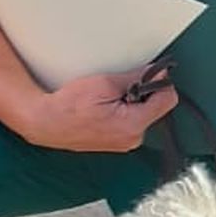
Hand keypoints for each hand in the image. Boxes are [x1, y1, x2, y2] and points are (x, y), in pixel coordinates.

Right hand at [12, 66, 178, 152]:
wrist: (47, 123)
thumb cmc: (70, 105)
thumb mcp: (106, 84)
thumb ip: (137, 79)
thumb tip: (159, 74)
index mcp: (133, 125)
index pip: (168, 100)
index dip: (161, 82)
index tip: (149, 73)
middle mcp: (133, 139)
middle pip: (156, 107)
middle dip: (144, 93)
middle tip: (118, 86)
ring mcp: (125, 144)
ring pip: (144, 114)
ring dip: (133, 101)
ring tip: (108, 98)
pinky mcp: (118, 143)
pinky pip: (131, 122)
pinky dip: (124, 111)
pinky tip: (105, 107)